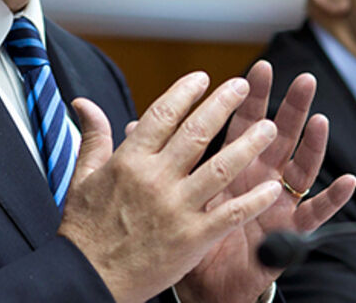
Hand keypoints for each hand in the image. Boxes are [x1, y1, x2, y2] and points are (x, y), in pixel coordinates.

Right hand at [57, 72, 283, 302]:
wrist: (89, 276)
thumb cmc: (86, 228)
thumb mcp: (82, 176)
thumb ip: (93, 136)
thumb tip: (83, 103)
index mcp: (129, 161)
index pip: (162, 114)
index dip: (185, 92)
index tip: (203, 79)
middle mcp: (155, 178)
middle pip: (197, 132)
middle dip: (223, 104)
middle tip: (243, 86)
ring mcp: (176, 208)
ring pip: (221, 167)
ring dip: (248, 145)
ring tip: (268, 127)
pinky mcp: (192, 237)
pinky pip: (230, 213)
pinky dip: (254, 200)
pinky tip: (272, 188)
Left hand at [173, 61, 355, 302]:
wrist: (203, 284)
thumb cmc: (188, 233)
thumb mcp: (171, 192)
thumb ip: (156, 156)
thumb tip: (129, 123)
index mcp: (230, 165)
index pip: (242, 123)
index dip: (250, 98)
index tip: (255, 69)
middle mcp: (258, 178)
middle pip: (278, 137)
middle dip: (291, 108)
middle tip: (303, 78)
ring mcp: (277, 204)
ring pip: (300, 168)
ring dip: (312, 144)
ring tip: (320, 119)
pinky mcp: (289, 233)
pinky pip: (315, 215)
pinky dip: (333, 198)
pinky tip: (347, 180)